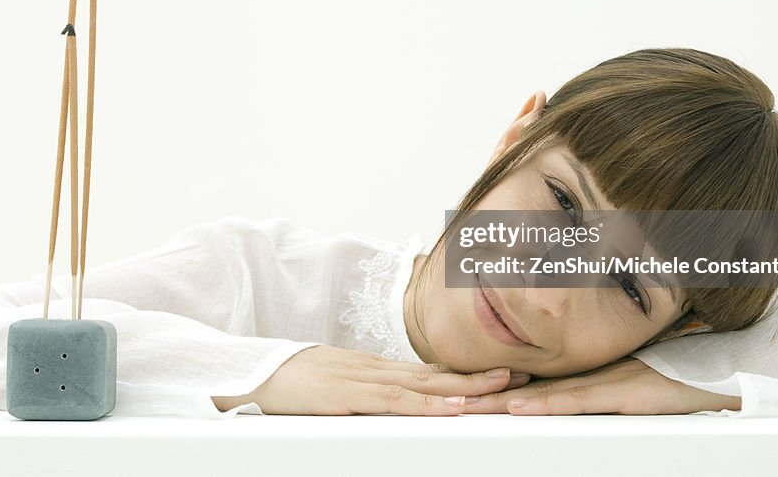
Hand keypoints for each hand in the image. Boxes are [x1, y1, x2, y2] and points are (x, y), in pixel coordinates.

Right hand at [211, 345, 531, 414]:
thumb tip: (402, 401)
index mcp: (376, 371)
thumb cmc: (295, 381)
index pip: (432, 374)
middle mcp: (377, 372)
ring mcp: (363, 382)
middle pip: (437, 377)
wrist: (254, 370)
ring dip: (464, 390)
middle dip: (480, 379)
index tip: (504, 376)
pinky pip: (392, 402)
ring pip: (423, 388)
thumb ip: (369, 392)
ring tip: (501, 392)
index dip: (469, 376)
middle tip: (523, 377)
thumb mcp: (338, 384)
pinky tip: (448, 408)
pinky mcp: (346, 398)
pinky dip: (424, 405)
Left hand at [461, 357, 742, 414]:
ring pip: (541, 393)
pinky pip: (577, 402)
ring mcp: (602, 381)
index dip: (491, 384)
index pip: (527, 379)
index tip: (456, 391)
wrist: (718, 375)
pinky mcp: (622, 394)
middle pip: (525, 384)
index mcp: (582, 372)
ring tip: (466, 406)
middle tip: (445, 400)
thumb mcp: (624, 390)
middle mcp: (586, 373)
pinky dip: (545, 405)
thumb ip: (592, 394)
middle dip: (483, 393)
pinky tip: (518, 407)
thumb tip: (554, 404)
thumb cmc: (673, 381)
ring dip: (500, 400)